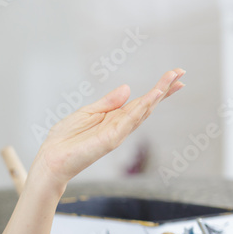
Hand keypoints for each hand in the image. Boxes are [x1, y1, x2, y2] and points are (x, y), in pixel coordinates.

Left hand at [31, 68, 184, 192]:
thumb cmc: (65, 140)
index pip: (140, 102)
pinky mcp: (111, 139)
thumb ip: (107, 103)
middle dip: (164, 89)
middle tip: (181, 73)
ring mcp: (117, 133)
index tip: (174, 76)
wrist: (51, 160)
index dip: (158, 90)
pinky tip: (154, 95)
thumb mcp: (86, 113)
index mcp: (113, 118)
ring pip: (142, 111)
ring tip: (173, 80)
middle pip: (147, 105)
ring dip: (158, 95)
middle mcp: (119, 126)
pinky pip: (130, 120)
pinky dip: (143, 107)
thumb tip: (127, 88)